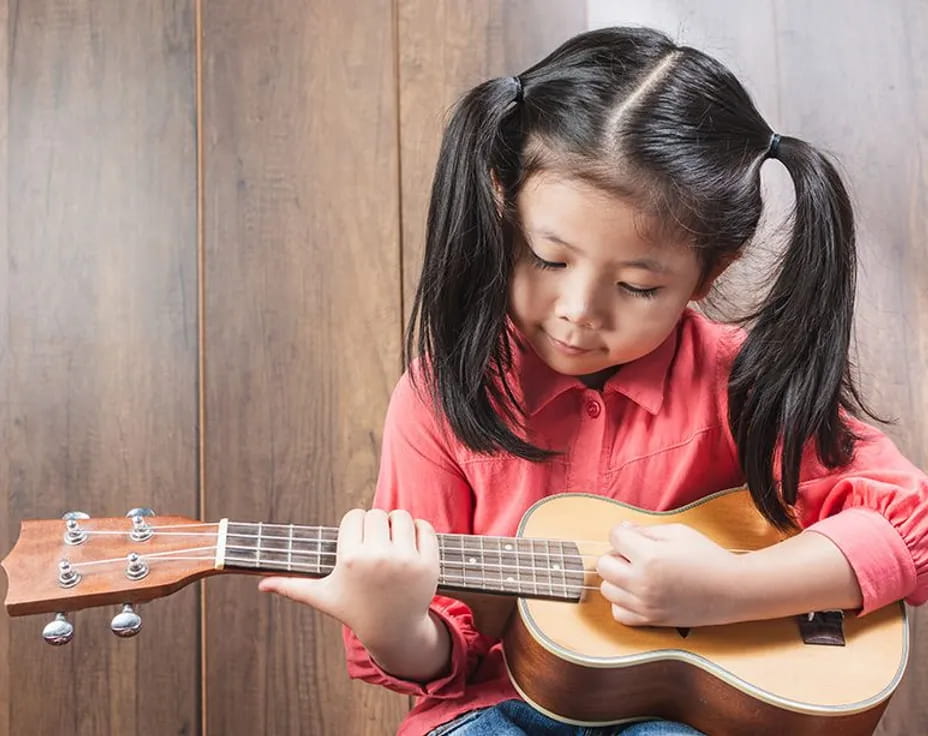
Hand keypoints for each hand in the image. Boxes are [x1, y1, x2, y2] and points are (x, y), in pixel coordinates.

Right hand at [257, 508, 439, 649]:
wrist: (394, 631)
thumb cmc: (355, 610)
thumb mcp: (323, 597)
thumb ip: (292, 586)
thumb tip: (262, 585)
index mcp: (350, 559)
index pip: (354, 516)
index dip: (354, 527)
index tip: (356, 543)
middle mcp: (378, 557)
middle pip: (376, 513)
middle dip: (375, 525)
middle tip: (374, 544)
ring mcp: (405, 560)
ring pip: (400, 516)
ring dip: (397, 525)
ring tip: (392, 543)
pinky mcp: (428, 562)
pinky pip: (425, 527)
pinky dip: (419, 531)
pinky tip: (410, 545)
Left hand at [596, 521, 740, 627]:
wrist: (733, 590)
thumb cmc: (707, 556)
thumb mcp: (677, 532)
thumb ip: (645, 530)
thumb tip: (623, 530)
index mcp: (649, 557)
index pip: (614, 537)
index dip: (623, 532)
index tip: (635, 534)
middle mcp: (642, 583)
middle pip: (603, 564)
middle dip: (616, 555)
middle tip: (635, 554)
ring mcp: (645, 604)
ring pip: (607, 589)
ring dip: (617, 578)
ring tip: (638, 573)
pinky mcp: (651, 620)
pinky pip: (618, 613)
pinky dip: (622, 603)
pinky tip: (638, 593)